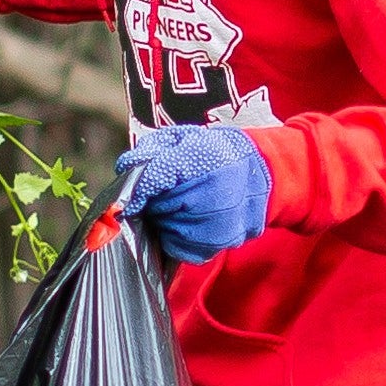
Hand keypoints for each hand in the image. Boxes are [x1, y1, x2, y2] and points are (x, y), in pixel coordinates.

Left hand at [112, 125, 271, 264]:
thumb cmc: (214, 153)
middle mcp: (214, 192)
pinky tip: (190, 221)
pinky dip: (177, 236)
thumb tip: (126, 169)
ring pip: (168, 229)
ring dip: (166, 219)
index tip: (126, 198)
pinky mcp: (222, 242)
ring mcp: (220, 221)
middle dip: (155, 201)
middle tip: (166, 192)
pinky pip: (181, 247)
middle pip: (159, 207)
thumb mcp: (182, 138)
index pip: (155, 178)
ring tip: (182, 204)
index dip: (137, 189)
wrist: (259, 171)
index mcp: (202, 157)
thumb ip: (151, 151)